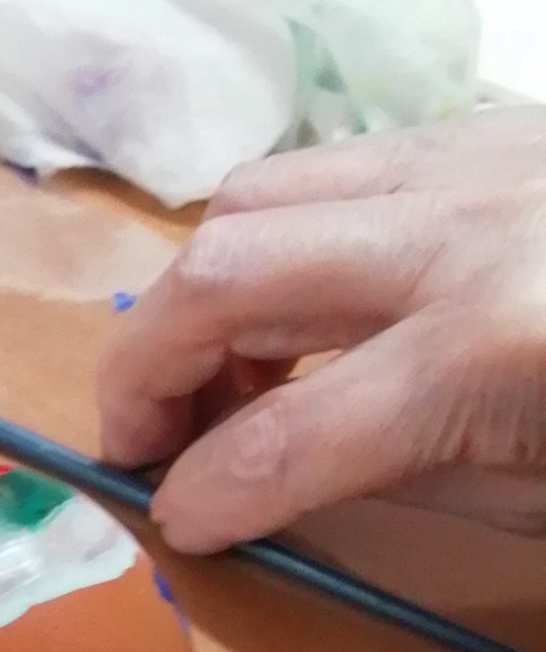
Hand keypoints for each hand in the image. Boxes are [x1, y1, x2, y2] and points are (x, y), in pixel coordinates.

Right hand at [97, 108, 545, 550]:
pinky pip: (324, 169)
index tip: (172, 522)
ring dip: (199, 296)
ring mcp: (464, 160)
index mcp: (489, 351)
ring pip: (252, 196)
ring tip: (223, 375)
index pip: (284, 436)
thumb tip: (252, 478)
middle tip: (146, 440)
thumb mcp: (534, 493)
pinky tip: (299, 308)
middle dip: (146, 369)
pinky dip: (275, 242)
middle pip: (223, 275)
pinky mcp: (475, 129)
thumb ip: (391, 476)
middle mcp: (458, 234)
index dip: (201, 493)